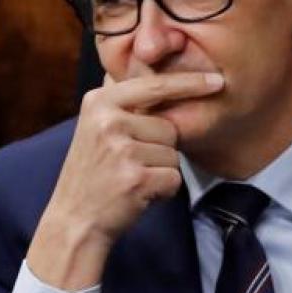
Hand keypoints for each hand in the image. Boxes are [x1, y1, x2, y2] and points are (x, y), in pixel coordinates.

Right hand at [25, 71, 224, 290]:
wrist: (74, 221)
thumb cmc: (92, 174)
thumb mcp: (95, 127)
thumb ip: (123, 103)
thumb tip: (155, 71)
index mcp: (99, 102)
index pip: (154, 85)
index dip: (188, 83)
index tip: (216, 80)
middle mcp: (108, 121)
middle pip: (170, 126)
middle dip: (161, 148)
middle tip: (130, 164)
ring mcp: (121, 149)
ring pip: (173, 154)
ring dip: (161, 171)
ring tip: (131, 179)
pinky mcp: (135, 178)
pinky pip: (173, 178)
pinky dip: (163, 191)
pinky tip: (138, 194)